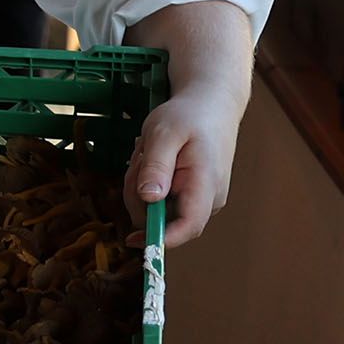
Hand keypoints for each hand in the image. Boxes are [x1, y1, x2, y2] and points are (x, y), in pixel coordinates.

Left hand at [125, 0, 254, 245]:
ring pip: (157, 209)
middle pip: (163, 219)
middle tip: (139, 160)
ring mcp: (201, 197)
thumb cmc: (188, 116)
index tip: (133, 240)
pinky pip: (160, 199)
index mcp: (205, 184)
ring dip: (141, 186)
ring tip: (148, 154)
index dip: (162, 240)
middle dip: (139, 197)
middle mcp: (208, 198)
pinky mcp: (191, 194)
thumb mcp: (164, 133)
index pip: (189, 226)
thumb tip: (148, 199)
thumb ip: (156, 166)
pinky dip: (148, 183)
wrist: (210, 103)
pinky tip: (153, 160)